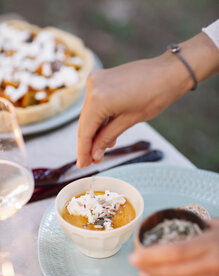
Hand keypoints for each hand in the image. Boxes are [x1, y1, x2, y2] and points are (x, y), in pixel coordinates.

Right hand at [77, 32, 218, 167]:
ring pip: (90, 113)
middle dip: (88, 143)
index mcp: (98, 99)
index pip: (85, 131)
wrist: (169, 72)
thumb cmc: (155, 95)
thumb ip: (107, 137)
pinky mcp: (102, 79)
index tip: (82, 165)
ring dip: (94, 132)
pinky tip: (104, 134)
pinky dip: (99, 118)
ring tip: (98, 151)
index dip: (83, 151)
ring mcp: (96, 81)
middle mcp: (92, 87)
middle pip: (85, 122)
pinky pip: (96, 103)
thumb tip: (95, 155)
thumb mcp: (129, 121)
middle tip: (89, 161)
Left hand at [129, 218, 218, 275]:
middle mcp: (213, 265)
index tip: (136, 254)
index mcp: (212, 245)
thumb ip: (200, 227)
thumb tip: (180, 225)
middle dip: (150, 268)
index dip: (153, 256)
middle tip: (134, 262)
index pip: (176, 252)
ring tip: (143, 273)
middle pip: (175, 271)